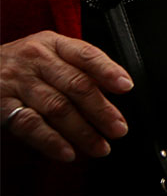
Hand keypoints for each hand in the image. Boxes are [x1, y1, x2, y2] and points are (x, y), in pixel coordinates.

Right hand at [0, 31, 131, 161]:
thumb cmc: (22, 64)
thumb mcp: (49, 53)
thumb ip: (78, 67)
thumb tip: (113, 87)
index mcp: (53, 44)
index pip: (87, 55)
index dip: (108, 71)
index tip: (126, 86)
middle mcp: (36, 60)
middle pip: (76, 85)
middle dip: (101, 110)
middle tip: (118, 128)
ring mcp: (17, 82)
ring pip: (57, 107)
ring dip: (82, 131)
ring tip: (100, 146)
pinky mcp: (1, 105)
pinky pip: (30, 124)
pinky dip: (51, 141)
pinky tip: (67, 152)